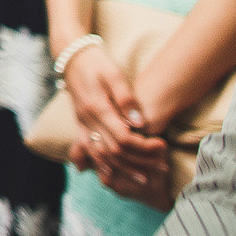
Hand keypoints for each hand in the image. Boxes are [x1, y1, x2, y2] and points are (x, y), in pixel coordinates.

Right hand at [63, 45, 169, 200]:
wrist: (73, 56)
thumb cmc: (98, 63)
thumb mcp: (114, 74)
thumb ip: (125, 98)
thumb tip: (138, 123)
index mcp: (98, 108)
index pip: (123, 138)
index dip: (144, 147)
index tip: (162, 146)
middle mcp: (88, 120)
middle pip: (114, 151)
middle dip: (139, 162)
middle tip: (162, 167)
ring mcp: (82, 124)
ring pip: (100, 156)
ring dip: (122, 170)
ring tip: (144, 179)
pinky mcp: (80, 124)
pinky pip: (87, 150)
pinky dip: (99, 164)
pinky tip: (111, 175)